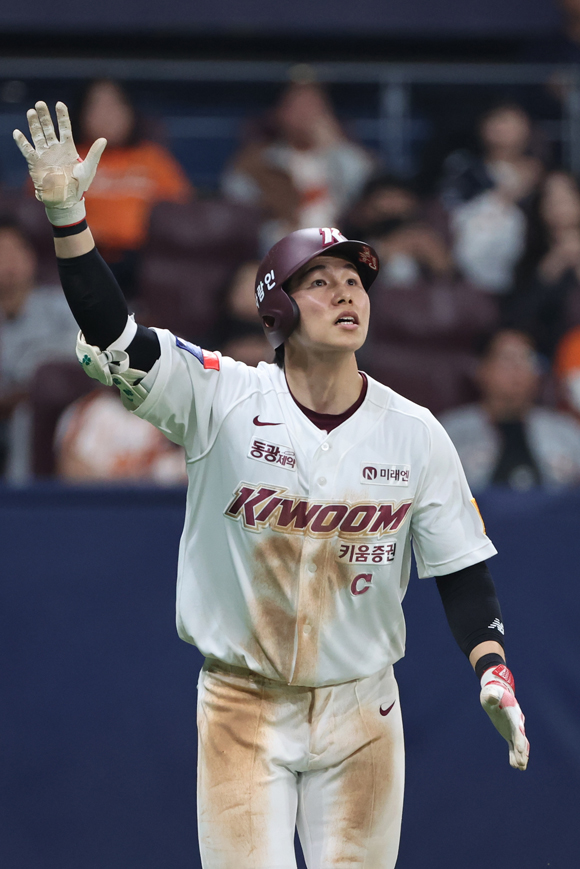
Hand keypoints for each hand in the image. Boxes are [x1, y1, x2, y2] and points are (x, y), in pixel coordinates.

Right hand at [13, 101, 105, 225]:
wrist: (67, 200)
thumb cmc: (80, 185)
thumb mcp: (89, 168)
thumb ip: (95, 153)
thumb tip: (104, 139)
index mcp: (68, 148)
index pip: (65, 128)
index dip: (62, 116)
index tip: (59, 104)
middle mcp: (55, 148)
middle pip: (49, 128)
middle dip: (44, 116)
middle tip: (40, 104)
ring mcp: (45, 155)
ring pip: (38, 135)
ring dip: (34, 124)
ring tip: (31, 112)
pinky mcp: (36, 163)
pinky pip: (27, 150)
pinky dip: (22, 142)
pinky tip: (17, 132)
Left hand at [480, 663, 528, 769]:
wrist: (498, 694)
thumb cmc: (493, 693)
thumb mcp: (490, 694)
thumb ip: (491, 696)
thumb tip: (491, 696)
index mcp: (513, 714)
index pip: (518, 728)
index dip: (519, 739)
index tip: (520, 750)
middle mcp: (517, 723)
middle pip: (521, 739)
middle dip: (522, 751)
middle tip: (522, 763)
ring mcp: (514, 729)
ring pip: (519, 744)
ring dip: (520, 756)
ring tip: (520, 768)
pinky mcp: (509, 733)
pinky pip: (513, 746)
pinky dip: (514, 755)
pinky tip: (514, 765)